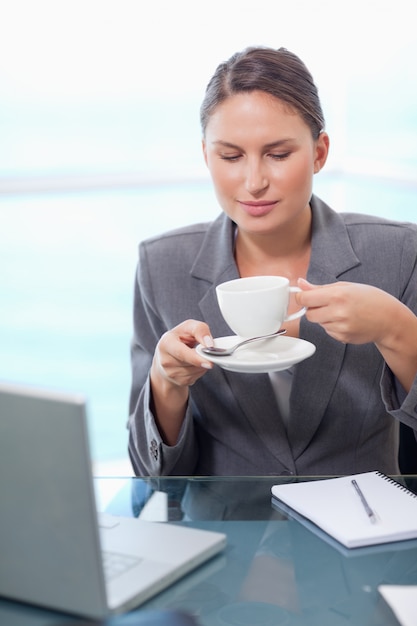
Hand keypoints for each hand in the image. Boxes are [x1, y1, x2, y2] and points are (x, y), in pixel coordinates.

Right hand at [150, 320, 213, 445]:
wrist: (162, 369)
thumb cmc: (181, 348)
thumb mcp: (189, 337)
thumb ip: (201, 336)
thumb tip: (213, 346)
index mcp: (172, 334)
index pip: (190, 329)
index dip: (202, 336)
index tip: (211, 344)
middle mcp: (165, 348)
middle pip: (186, 354)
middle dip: (198, 360)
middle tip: (210, 363)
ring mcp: (166, 366)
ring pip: (191, 369)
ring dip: (199, 369)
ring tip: (196, 364)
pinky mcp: (170, 380)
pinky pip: (190, 378)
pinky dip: (195, 376)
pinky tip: (189, 373)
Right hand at [152, 319, 213, 388]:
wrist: (168, 355)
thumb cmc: (180, 339)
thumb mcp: (188, 327)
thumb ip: (200, 330)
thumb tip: (209, 344)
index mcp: (166, 343)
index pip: (181, 353)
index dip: (196, 358)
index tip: (209, 362)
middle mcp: (165, 360)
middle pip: (191, 364)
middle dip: (203, 360)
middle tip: (210, 356)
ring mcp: (170, 373)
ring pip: (195, 371)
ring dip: (202, 364)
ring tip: (198, 356)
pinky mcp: (177, 381)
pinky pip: (196, 377)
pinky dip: (200, 370)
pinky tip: (195, 364)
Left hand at [296, 278, 393, 344]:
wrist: (389, 319)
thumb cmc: (370, 299)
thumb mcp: (346, 286)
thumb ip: (320, 287)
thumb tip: (301, 284)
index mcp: (337, 296)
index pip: (304, 299)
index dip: (302, 297)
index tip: (304, 296)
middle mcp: (337, 313)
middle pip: (308, 314)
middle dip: (313, 309)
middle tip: (327, 304)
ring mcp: (340, 328)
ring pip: (318, 323)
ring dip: (324, 318)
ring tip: (341, 312)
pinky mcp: (342, 338)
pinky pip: (328, 331)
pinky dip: (332, 326)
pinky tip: (346, 321)